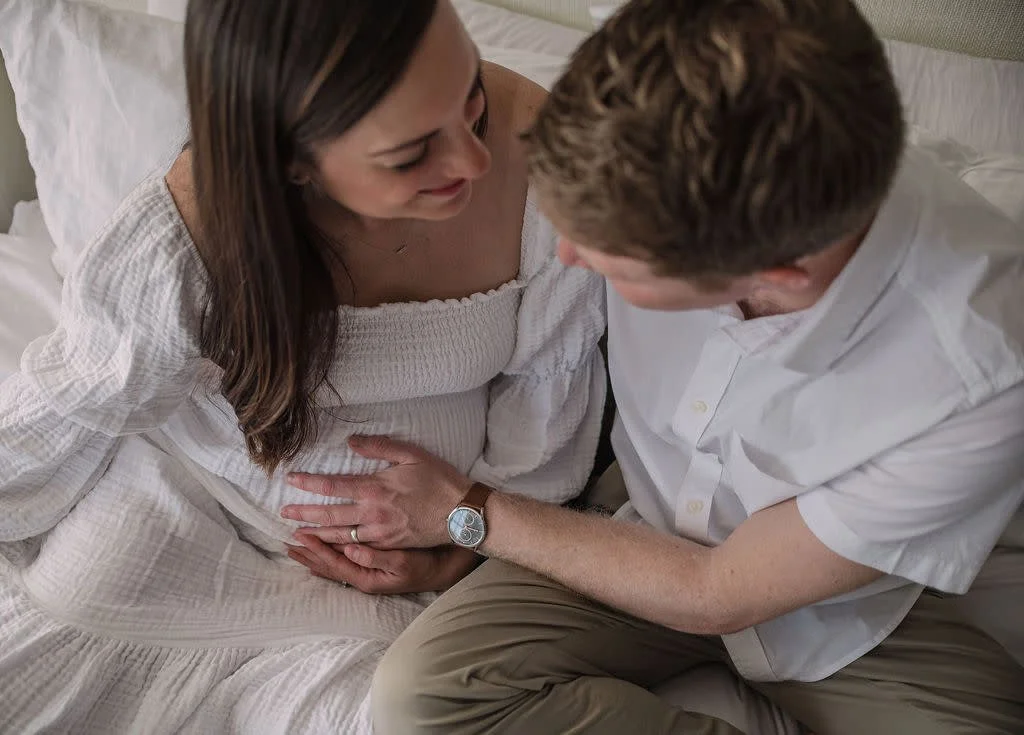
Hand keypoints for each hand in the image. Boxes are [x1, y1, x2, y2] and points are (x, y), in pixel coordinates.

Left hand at [281, 436, 472, 549]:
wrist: (461, 512)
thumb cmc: (439, 480)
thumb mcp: (411, 454)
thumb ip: (379, 446)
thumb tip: (351, 441)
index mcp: (375, 488)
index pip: (333, 486)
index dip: (309, 484)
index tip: (290, 481)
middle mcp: (372, 513)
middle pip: (330, 515)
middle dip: (304, 514)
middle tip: (283, 513)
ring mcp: (379, 532)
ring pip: (340, 535)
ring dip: (316, 534)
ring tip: (297, 533)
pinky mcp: (388, 544)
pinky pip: (357, 546)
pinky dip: (338, 546)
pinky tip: (328, 545)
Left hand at [287, 534, 481, 593]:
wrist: (447, 568)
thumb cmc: (427, 561)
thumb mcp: (405, 561)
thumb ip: (377, 557)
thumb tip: (350, 549)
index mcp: (369, 575)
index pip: (334, 561)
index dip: (316, 548)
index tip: (299, 534)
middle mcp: (365, 578)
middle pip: (329, 566)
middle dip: (309, 553)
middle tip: (288, 540)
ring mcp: (369, 574)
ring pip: (336, 564)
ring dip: (316, 554)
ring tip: (296, 544)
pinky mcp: (375, 565)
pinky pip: (346, 559)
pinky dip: (331, 552)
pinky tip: (324, 545)